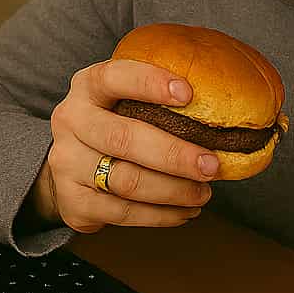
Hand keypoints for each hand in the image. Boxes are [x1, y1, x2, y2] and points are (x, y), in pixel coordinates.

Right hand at [30, 58, 219, 233]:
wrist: (70, 165)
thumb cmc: (115, 123)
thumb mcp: (124, 99)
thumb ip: (158, 99)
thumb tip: (226, 111)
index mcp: (87, 86)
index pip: (114, 77)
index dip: (150, 83)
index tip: (188, 93)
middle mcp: (71, 120)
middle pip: (124, 138)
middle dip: (174, 154)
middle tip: (212, 165)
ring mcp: (67, 162)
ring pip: (127, 180)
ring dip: (174, 190)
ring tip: (204, 192)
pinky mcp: (73, 200)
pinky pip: (123, 212)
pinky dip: (160, 215)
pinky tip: (184, 211)